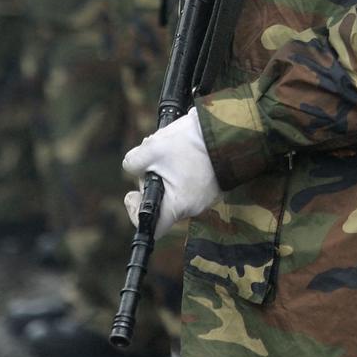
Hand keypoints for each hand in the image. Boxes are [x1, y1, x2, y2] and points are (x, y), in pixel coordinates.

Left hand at [122, 109, 219, 238]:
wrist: (226, 128)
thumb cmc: (190, 142)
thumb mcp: (152, 149)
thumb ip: (133, 162)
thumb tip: (131, 167)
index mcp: (177, 205)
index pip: (152, 227)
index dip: (135, 213)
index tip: (132, 195)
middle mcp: (193, 207)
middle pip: (161, 202)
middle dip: (151, 179)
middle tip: (152, 158)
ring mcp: (206, 196)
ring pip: (175, 189)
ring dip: (167, 171)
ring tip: (170, 148)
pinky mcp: (214, 184)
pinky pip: (190, 182)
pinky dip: (183, 168)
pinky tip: (183, 149)